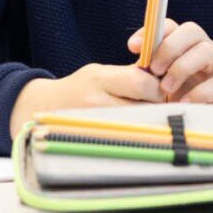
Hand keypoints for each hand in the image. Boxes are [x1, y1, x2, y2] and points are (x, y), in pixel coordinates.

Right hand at [8, 62, 161, 136]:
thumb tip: (165, 74)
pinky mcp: (97, 141)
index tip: (161, 87)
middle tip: (159, 104)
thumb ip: (130, 73)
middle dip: (158, 105)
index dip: (157, 86)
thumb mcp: (102, 72)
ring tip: (147, 116)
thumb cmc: (82, 86)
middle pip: (144, 106)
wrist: (47, 107)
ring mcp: (96, 124)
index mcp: (101, 79)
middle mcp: (97, 103)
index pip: (140, 82)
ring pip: (139, 126)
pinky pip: (127, 139)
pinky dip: (137, 134)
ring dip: (150, 121)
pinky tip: (137, 129)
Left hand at [129, 19, 212, 107]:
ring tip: (166, 88)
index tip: (132, 47)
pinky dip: (198, 93)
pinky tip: (184, 103)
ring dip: (182, 67)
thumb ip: (155, 76)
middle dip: (169, 47)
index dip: (152, 32)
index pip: (172, 27)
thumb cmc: (195, 100)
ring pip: (207, 50)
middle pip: (191, 31)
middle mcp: (208, 52)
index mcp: (190, 48)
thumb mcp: (171, 85)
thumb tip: (133, 71)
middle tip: (154, 70)